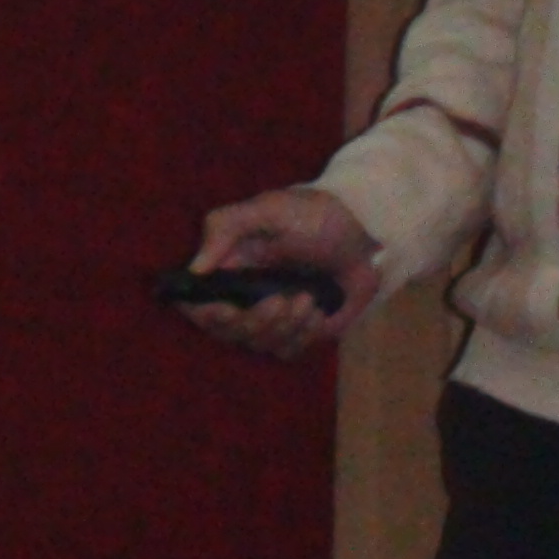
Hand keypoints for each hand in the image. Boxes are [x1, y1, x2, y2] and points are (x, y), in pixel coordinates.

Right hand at [182, 187, 381, 361]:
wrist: (364, 231)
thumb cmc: (313, 215)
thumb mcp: (269, 209)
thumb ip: (226, 228)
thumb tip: (194, 269)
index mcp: (229, 268)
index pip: (196, 303)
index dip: (205, 314)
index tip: (226, 310)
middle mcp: (244, 296)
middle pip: (228, 331)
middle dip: (255, 321)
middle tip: (282, 300)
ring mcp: (272, 316)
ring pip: (259, 344)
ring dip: (284, 327)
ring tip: (308, 299)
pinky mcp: (298, 330)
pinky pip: (288, 350)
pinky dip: (302, 336)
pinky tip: (318, 313)